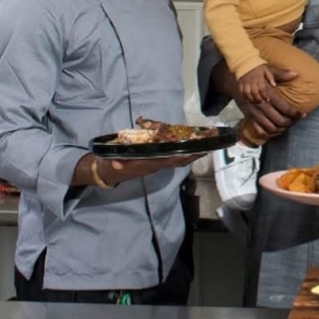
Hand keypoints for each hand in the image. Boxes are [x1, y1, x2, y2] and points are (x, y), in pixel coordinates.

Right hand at [87, 153, 204, 187]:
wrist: (110, 172)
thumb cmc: (112, 162)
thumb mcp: (111, 161)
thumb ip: (114, 162)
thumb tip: (116, 164)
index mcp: (146, 165)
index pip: (166, 161)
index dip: (179, 156)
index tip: (191, 151)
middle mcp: (155, 166)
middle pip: (178, 161)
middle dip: (192, 155)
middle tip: (208, 147)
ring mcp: (158, 165)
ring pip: (179, 161)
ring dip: (192, 155)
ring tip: (207, 147)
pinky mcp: (158, 163)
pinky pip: (175, 160)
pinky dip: (186, 155)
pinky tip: (195, 149)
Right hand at [215, 61, 302, 138]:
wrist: (235, 79)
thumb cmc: (254, 74)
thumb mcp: (268, 70)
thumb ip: (282, 74)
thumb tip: (296, 73)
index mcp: (268, 95)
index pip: (285, 108)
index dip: (295, 113)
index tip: (303, 114)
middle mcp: (261, 106)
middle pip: (279, 121)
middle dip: (290, 123)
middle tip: (295, 120)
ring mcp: (254, 113)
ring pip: (270, 128)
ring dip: (281, 129)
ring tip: (287, 125)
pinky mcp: (248, 117)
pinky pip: (259, 130)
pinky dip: (269, 133)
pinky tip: (275, 130)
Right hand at [238, 64, 276, 103]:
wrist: (244, 61)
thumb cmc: (257, 66)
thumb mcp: (266, 69)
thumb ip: (270, 77)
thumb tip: (274, 85)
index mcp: (259, 78)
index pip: (262, 89)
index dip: (265, 95)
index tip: (268, 99)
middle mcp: (251, 81)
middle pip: (255, 93)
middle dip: (259, 99)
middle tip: (263, 102)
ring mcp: (244, 83)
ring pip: (248, 94)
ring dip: (252, 99)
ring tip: (256, 101)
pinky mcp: (240, 83)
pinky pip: (241, 92)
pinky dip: (245, 97)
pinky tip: (249, 99)